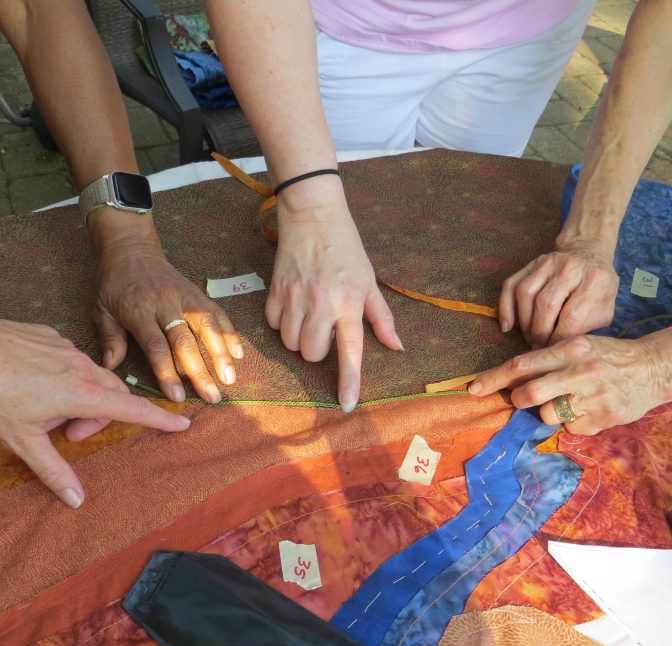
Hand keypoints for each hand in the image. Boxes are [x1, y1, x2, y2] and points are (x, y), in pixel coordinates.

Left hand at [0, 314, 190, 506]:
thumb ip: (54, 470)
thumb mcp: (21, 440)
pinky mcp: (52, 336)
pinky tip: (31, 384)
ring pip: (93, 377)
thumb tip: (77, 501)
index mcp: (82, 394)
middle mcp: (83, 368)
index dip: (161, 420)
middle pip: (115, 395)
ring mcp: (68, 349)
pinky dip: (65, 377)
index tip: (184, 424)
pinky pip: (72, 360)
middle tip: (68, 436)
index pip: (134, 410)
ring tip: (45, 412)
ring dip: (82, 398)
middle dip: (102, 417)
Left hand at [93, 242, 241, 403]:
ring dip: (221, 353)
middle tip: (211, 396)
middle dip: (200, 371)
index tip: (177, 396)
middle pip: (185, 341)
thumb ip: (110, 338)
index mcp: (138, 311)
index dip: (167, 372)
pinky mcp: (197, 292)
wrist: (131, 248)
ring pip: (207, 325)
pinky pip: (216, 312)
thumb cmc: (113, 283)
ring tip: (230, 377)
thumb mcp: (101, 309)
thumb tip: (111, 367)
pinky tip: (238, 353)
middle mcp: (164, 304)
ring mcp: (184, 297)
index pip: (156, 346)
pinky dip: (229, 332)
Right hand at [268, 204, 401, 410]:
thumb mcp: (369, 281)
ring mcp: (295, 298)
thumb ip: (382, 318)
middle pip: (312, 354)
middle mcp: (321, 303)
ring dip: (300, 339)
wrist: (312, 215)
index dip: (349, 380)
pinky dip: (282, 324)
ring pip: (291, 344)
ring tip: (309, 317)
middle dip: (319, 350)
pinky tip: (293, 307)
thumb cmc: (346, 249)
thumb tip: (397, 347)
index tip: (347, 404)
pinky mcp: (275, 291)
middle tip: (326, 329)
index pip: (350, 351)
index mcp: (348, 303)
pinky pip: (274, 326)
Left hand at [467, 335, 671, 433]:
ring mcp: (591, 397)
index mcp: (569, 349)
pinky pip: (570, 429)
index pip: (521, 365)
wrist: (654, 367)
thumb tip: (512, 378)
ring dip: (549, 412)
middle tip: (524, 400)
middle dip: (519, 401)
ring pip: (547, 416)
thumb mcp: (579, 346)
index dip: (494, 379)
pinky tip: (588, 409)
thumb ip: (549, 360)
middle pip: (529, 395)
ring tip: (568, 401)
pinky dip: (573, 423)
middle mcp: (578, 372)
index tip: (474, 389)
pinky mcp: (602, 419)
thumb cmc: (608, 356)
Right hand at [500, 243, 618, 347]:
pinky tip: (508, 326)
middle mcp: (571, 267)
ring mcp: (549, 263)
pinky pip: (511, 285)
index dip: (559, 338)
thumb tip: (563, 346)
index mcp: (595, 281)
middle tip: (539, 346)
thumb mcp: (605, 307)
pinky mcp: (531, 264)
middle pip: (546, 304)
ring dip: (524, 322)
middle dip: (539, 332)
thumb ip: (588, 326)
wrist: (588, 253)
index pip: (572, 316)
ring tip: (529, 336)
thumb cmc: (597, 287)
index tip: (554, 350)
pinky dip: (506, 307)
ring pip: (525, 293)